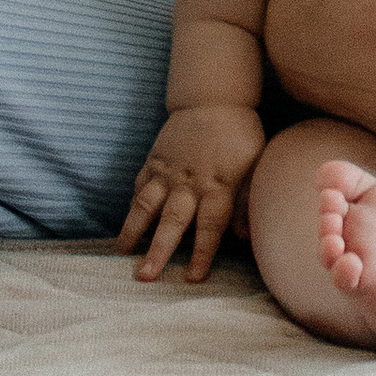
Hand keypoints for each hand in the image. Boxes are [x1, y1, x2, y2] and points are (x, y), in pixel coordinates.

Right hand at [118, 102, 265, 284]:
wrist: (214, 98)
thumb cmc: (240, 134)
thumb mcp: (255, 164)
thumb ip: (247, 200)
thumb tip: (245, 236)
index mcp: (218, 185)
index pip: (210, 225)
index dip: (201, 252)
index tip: (193, 278)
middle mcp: (189, 182)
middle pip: (173, 221)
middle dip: (158, 250)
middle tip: (145, 276)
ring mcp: (168, 171)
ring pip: (147, 204)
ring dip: (133, 230)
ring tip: (121, 252)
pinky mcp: (154, 160)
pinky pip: (140, 185)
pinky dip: (133, 204)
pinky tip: (127, 221)